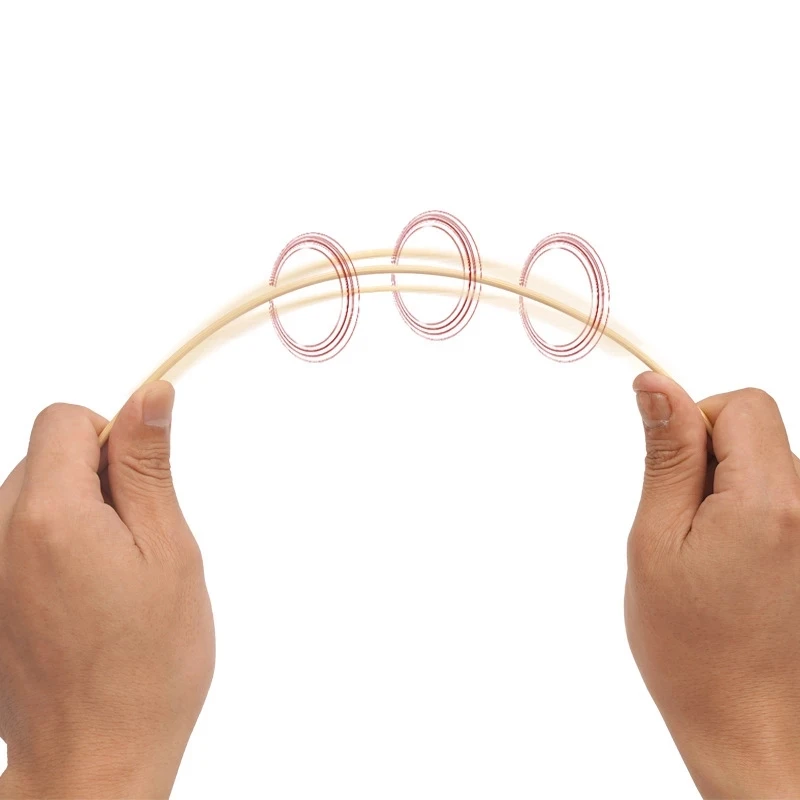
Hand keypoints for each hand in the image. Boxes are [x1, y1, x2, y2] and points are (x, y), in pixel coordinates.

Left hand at [0, 382, 214, 798]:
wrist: (95, 758)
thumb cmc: (148, 663)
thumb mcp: (169, 552)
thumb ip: (148, 466)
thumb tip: (150, 394)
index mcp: (49, 516)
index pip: (62, 419)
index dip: (110, 435)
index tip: (140, 482)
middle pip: (43, 457)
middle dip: (94, 479)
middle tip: (133, 542)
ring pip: (28, 497)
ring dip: (72, 515)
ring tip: (105, 577)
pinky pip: (13, 539)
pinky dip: (48, 549)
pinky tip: (77, 600)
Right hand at [626, 372, 799, 797]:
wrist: (749, 727)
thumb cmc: (691, 646)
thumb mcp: (656, 541)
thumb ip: (666, 456)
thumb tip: (656, 387)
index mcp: (770, 502)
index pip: (745, 405)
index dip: (697, 421)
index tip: (670, 471)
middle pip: (760, 431)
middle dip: (710, 456)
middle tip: (682, 521)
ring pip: (769, 465)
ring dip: (728, 489)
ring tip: (706, 553)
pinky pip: (781, 500)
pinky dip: (748, 514)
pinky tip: (732, 566)